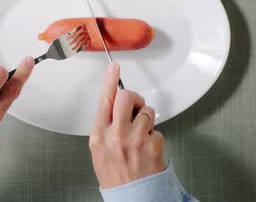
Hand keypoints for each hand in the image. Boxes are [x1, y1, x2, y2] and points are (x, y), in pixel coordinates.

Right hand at [89, 62, 164, 188]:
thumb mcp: (99, 150)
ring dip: (146, 120)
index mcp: (99, 135)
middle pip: (127, 97)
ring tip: (141, 136)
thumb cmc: (115, 175)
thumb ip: (105, 126)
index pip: (104, 100)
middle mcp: (115, 136)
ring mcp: (135, 140)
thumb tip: (115, 106)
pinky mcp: (152, 145)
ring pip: (146, 111)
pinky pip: (156, 129)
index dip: (110, 80)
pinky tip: (148, 149)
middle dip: (134, 98)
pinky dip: (154, 138)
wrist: (131, 198)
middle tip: (136, 107)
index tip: (113, 67)